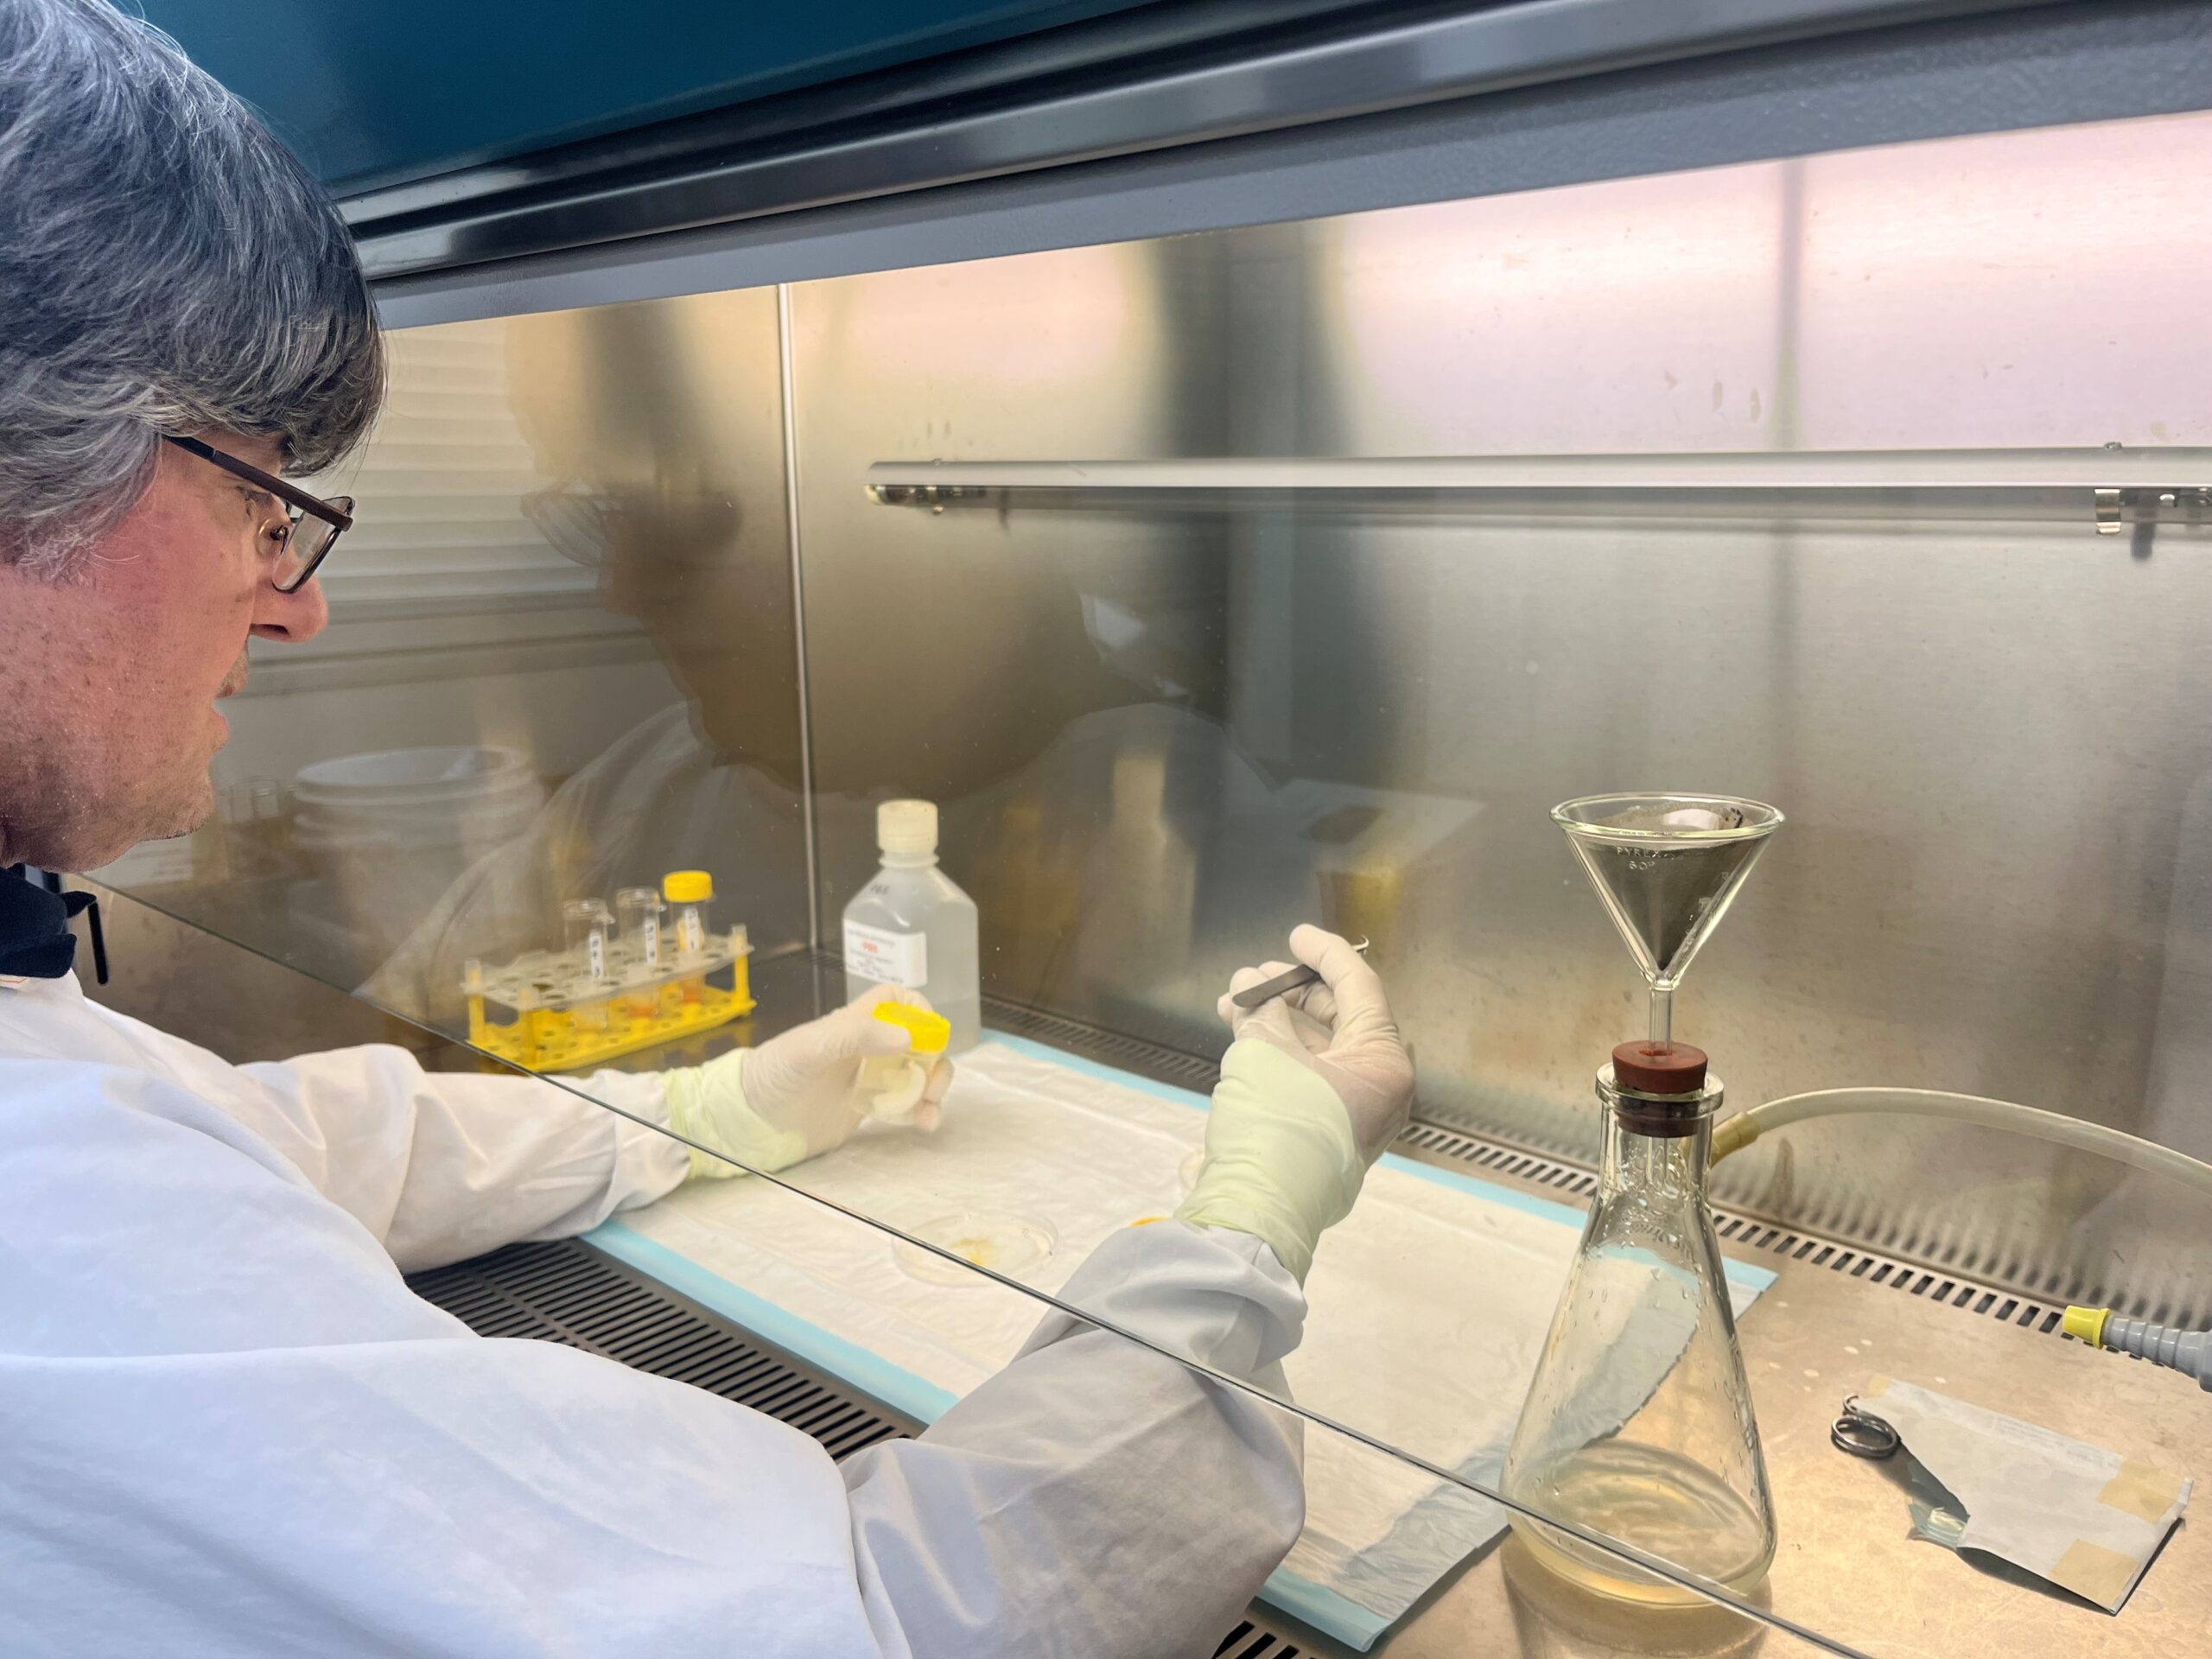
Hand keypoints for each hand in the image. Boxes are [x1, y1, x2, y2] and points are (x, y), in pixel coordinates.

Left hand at [663, 985, 952, 1179]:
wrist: (748, 1120)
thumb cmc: (773, 1074)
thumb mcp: (809, 1048)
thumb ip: (854, 1036)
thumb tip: (907, 1036)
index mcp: (852, 1024)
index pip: (896, 1000)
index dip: (918, 1008)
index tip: (927, 1034)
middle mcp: (865, 1048)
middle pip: (917, 1041)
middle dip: (934, 1059)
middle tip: (933, 1086)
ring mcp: (868, 1079)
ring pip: (916, 1074)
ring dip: (932, 1088)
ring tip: (929, 1111)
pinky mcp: (866, 1109)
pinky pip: (904, 1104)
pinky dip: (920, 1112)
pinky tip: (922, 1124)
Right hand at [1175, 925, 1415, 1281]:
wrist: (1259, 1209)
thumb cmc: (1278, 1124)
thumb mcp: (1266, 1052)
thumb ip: (1261, 1009)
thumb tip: (1251, 984)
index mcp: (1384, 1063)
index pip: (1359, 989)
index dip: (1324, 954)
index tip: (1295, 935)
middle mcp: (1377, 1087)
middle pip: (1338, 1018)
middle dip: (1290, 991)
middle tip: (1252, 976)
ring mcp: (1351, 1113)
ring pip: (1315, 1048)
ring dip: (1274, 1020)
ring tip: (1231, 1003)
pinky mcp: (1322, 1132)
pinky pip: (1304, 1076)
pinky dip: (1274, 1053)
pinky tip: (1239, 1036)